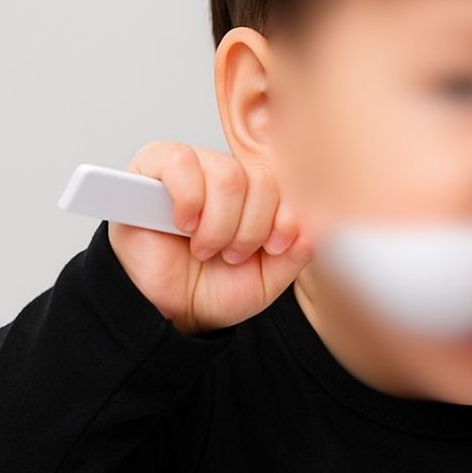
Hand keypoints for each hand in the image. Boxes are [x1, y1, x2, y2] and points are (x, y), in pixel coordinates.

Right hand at [107, 141, 312, 334]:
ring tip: (204, 248)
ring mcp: (190, 167)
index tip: (274, 247)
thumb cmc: (213, 288)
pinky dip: (189, 200)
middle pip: (260, 180)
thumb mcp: (268, 276)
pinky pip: (181, 163)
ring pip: (227, 175)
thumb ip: (297, 250)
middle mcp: (226, 174)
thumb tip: (320, 224)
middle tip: (230, 255)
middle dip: (250, 229)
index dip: (286, 217)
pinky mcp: (151, 167)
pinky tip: (183, 225)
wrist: (168, 310)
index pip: (287, 185)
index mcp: (258, 193)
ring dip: (220, 223)